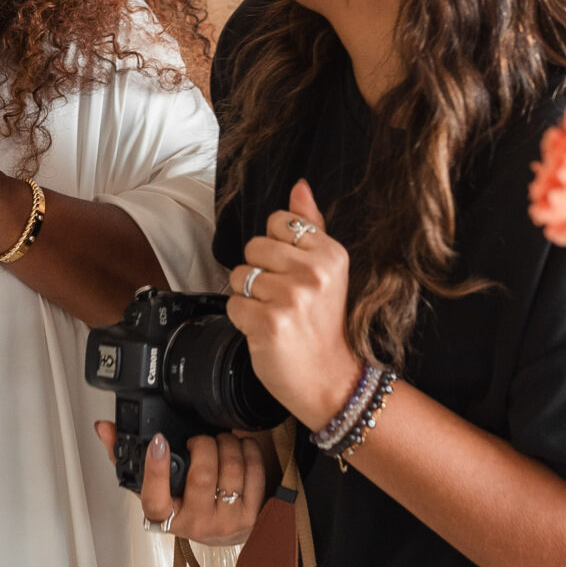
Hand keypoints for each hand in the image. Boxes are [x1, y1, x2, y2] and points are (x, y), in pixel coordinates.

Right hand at [94, 423, 270, 544]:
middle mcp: (196, 524)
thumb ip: (125, 455)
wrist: (223, 531)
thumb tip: (104, 428)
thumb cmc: (186, 506)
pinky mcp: (253, 516)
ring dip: (227, 443)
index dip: (155, 468)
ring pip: (231, 468)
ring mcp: (226, 522)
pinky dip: (248, 450)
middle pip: (201, 473)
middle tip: (200, 439)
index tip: (158, 440)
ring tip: (220, 441)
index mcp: (166, 517)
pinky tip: (240, 449)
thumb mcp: (154, 486)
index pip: (154, 498)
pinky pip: (254, 472)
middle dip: (202, 443)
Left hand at [224, 178, 362, 430]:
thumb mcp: (328, 270)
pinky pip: (233, 305)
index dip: (276, 248)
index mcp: (331, 254)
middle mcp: (314, 273)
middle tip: (283, 299)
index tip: (292, 273)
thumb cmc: (325, 325)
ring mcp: (292, 298)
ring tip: (275, 314)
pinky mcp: (269, 323)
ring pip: (239, 276)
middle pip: (254, 247)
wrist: (331, 380)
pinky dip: (242, 320)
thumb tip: (299, 186)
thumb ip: (311, 225)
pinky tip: (265, 330)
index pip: (278, 222)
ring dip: (249, 297)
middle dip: (259, 272)